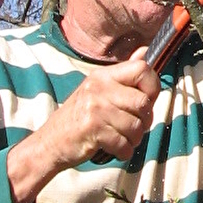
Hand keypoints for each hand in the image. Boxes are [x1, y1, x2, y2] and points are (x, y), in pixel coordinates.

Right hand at [7, 49, 159, 202]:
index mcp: (103, 76)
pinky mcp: (92, 130)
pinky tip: (115, 149)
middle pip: (143, 102)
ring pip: (136, 126)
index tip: (147, 100)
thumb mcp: (98, 90)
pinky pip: (124, 143)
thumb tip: (145, 51)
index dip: (153, 87)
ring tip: (123, 138)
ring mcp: (95, 108)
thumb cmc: (78, 117)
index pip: (142, 69)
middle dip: (145, 120)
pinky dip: (124, 151)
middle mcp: (99, 88)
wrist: (50, 141)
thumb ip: (124, 76)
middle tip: (134, 127)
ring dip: (134, 139)